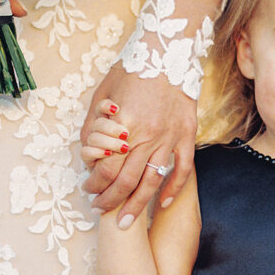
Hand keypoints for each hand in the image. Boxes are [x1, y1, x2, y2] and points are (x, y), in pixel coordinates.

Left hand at [82, 66, 196, 225]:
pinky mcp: (186, 135)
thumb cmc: (132, 71)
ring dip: (136, 205)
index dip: (95, 183)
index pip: (106, 167)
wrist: (166, 53)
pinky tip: (162, 203)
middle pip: (126, 180)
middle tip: (102, 210)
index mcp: (122, 125)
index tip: (89, 189)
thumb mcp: (102, 94)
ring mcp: (169, 138)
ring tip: (126, 221)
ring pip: (151, 181)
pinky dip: (173, 189)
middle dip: (110, 201)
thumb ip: (92, 125)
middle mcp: (146, 135)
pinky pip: (182, 169)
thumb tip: (88, 153)